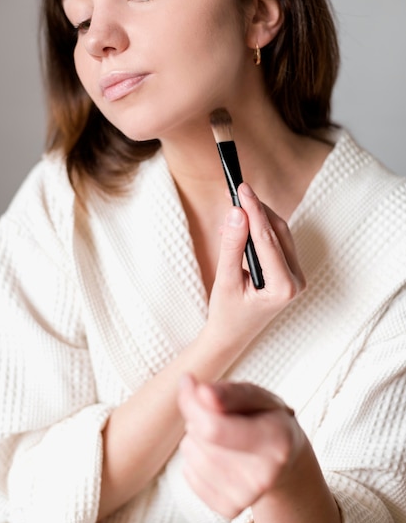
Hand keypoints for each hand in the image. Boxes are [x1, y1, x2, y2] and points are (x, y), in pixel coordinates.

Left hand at [178, 374, 303, 519]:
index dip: (192, 402)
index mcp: (276, 440)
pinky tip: (216, 452)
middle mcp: (264, 474)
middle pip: (200, 438)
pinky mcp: (229, 508)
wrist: (283, 461)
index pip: (214, 427)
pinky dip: (195, 458)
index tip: (189, 381)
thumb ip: (231, 392)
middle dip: (198, 415)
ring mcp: (246, 496)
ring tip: (221, 432)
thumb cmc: (267, 421)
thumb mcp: (258, 396)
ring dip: (196, 436)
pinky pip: (189, 473)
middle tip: (218, 411)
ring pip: (191, 454)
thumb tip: (201, 392)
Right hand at [207, 183, 305, 346]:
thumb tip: (237, 212)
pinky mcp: (290, 271)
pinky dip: (260, 229)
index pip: (268, 239)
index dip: (254, 210)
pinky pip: (277, 242)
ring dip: (258, 217)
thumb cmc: (227, 312)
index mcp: (284, 287)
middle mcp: (297, 280)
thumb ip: (232, 245)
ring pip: (280, 234)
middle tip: (237, 191)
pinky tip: (242, 223)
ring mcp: (296, 276)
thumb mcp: (225, 278)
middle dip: (257, 210)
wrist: (232, 334)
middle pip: (278, 232)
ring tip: (235, 206)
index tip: (241, 188)